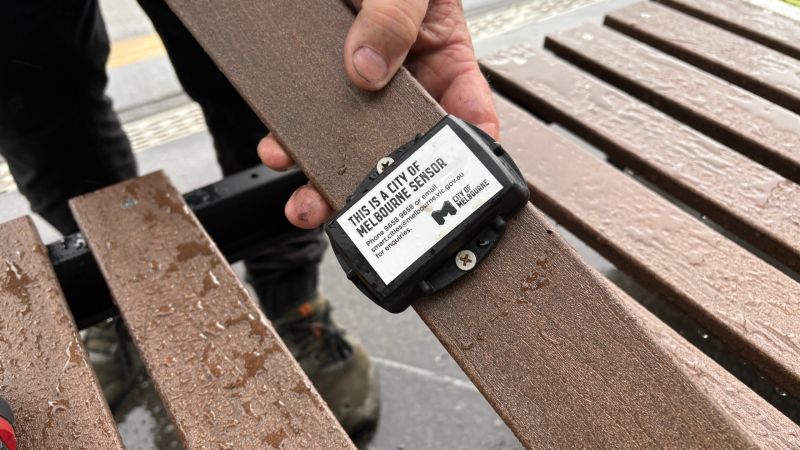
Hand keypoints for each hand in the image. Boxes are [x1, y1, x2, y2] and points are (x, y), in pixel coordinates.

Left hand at [258, 0, 498, 228]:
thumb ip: (394, 18)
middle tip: (360, 212)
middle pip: (401, 148)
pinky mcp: (322, 79)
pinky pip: (308, 117)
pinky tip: (278, 148)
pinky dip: (291, 139)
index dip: (466, 163)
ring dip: (326, 173)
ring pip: (351, 142)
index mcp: (445, 57)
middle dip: (379, 186)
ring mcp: (364, 83)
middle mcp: (406, 79)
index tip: (452, 197)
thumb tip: (368, 70)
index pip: (468, 120)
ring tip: (306, 201)